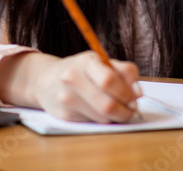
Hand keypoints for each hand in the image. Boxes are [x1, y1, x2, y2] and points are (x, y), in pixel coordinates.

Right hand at [0, 51, 141, 122]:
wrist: (45, 80)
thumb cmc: (79, 70)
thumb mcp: (99, 62)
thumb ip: (122, 72)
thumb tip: (138, 92)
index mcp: (86, 62)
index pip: (110, 80)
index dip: (128, 91)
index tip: (136, 95)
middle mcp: (72, 79)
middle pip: (108, 103)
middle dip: (126, 109)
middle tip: (131, 108)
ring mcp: (66, 98)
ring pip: (103, 116)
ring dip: (116, 116)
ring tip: (118, 109)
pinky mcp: (65, 115)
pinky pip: (93, 122)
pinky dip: (103, 119)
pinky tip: (100, 111)